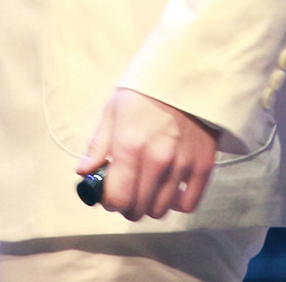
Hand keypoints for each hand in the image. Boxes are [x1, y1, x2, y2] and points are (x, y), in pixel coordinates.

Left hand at [77, 87, 218, 221]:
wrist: (185, 74)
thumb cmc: (144, 92)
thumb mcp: (114, 111)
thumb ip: (98, 145)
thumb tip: (83, 172)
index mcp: (129, 145)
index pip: (117, 199)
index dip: (110, 202)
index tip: (110, 195)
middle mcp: (156, 159)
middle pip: (138, 209)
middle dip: (128, 206)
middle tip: (128, 193)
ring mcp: (182, 164)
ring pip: (161, 210)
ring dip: (150, 205)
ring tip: (148, 189)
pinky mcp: (203, 165)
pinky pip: (188, 204)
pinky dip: (176, 203)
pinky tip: (169, 189)